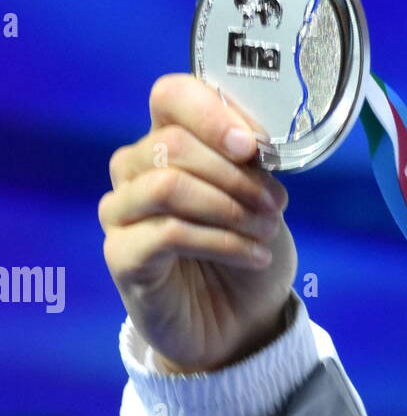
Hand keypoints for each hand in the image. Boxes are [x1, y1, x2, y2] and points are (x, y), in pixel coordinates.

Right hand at [100, 74, 297, 372]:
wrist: (242, 319)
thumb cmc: (250, 245)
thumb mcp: (262, 195)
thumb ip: (251, 162)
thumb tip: (255, 141)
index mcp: (171, 140)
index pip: (170, 96)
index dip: (210, 112)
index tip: (252, 145)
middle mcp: (136, 170)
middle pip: (171, 143)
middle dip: (235, 174)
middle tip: (275, 204)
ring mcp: (122, 213)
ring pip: (167, 185)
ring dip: (229, 207)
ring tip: (267, 231)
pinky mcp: (122, 255)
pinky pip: (168, 233)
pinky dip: (223, 241)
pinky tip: (254, 256)